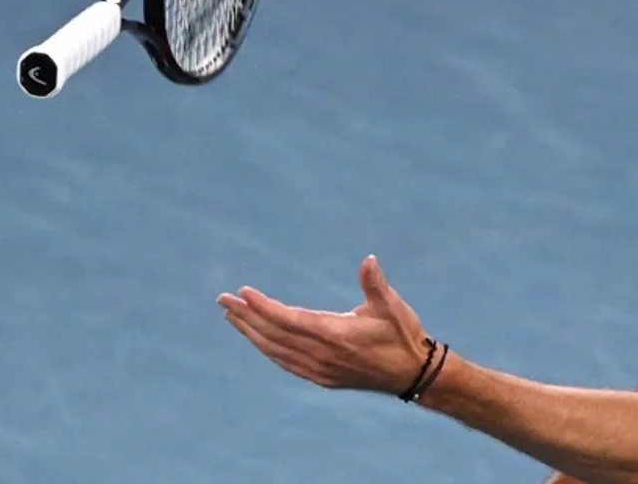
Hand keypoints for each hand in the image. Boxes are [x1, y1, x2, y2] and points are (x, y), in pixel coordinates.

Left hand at [217, 254, 431, 394]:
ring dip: (251, 333)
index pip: (289, 319)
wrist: (413, 374)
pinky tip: (258, 340)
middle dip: (246, 317)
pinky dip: (267, 349)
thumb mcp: (392, 306)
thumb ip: (375, 283)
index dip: (263, 307)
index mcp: (336, 334)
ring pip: (276, 351)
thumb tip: (368, 260)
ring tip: (231, 317)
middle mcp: (322, 355)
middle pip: (274, 335)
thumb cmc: (403, 334)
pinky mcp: (322, 378)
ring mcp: (320, 370)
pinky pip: (286, 363)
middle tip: (223, 300)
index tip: (242, 293)